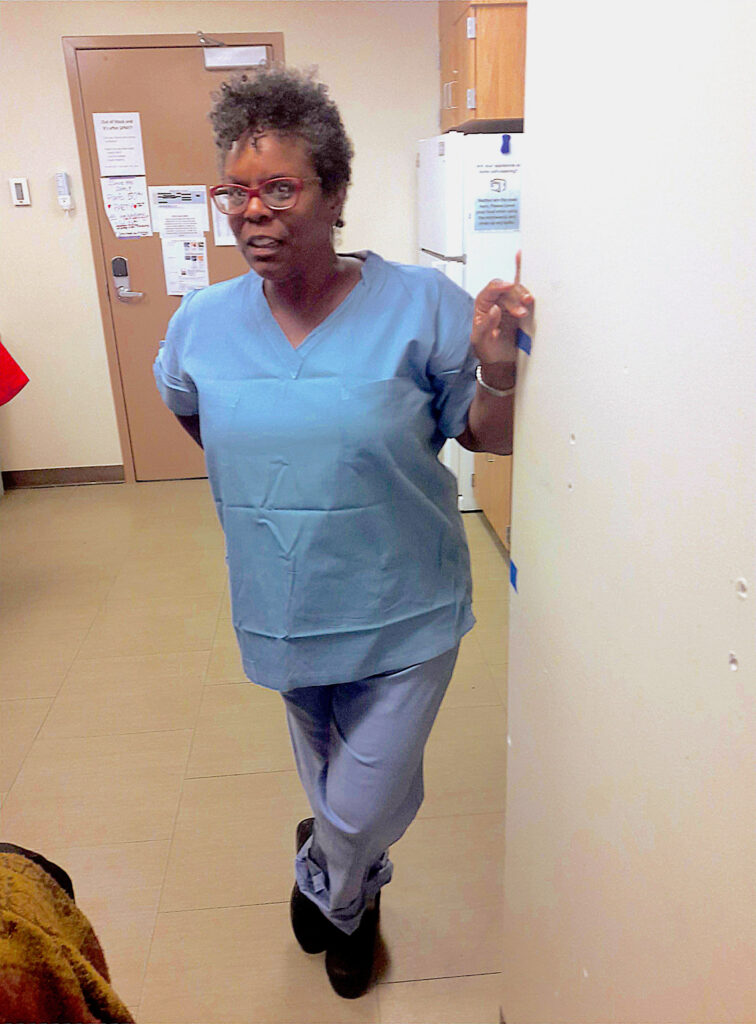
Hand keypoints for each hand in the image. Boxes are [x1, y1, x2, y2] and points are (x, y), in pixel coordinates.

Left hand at [471, 251, 533, 365]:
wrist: (501, 361)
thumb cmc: (488, 350)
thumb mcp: (481, 341)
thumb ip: (485, 325)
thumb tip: (495, 309)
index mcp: (483, 306)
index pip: (490, 291)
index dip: (498, 287)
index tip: (508, 286)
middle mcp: (496, 301)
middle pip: (507, 290)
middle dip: (515, 297)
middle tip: (521, 311)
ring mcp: (510, 303)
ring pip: (518, 291)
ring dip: (524, 295)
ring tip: (528, 303)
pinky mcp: (522, 307)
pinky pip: (524, 290)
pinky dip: (526, 275)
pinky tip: (524, 259)